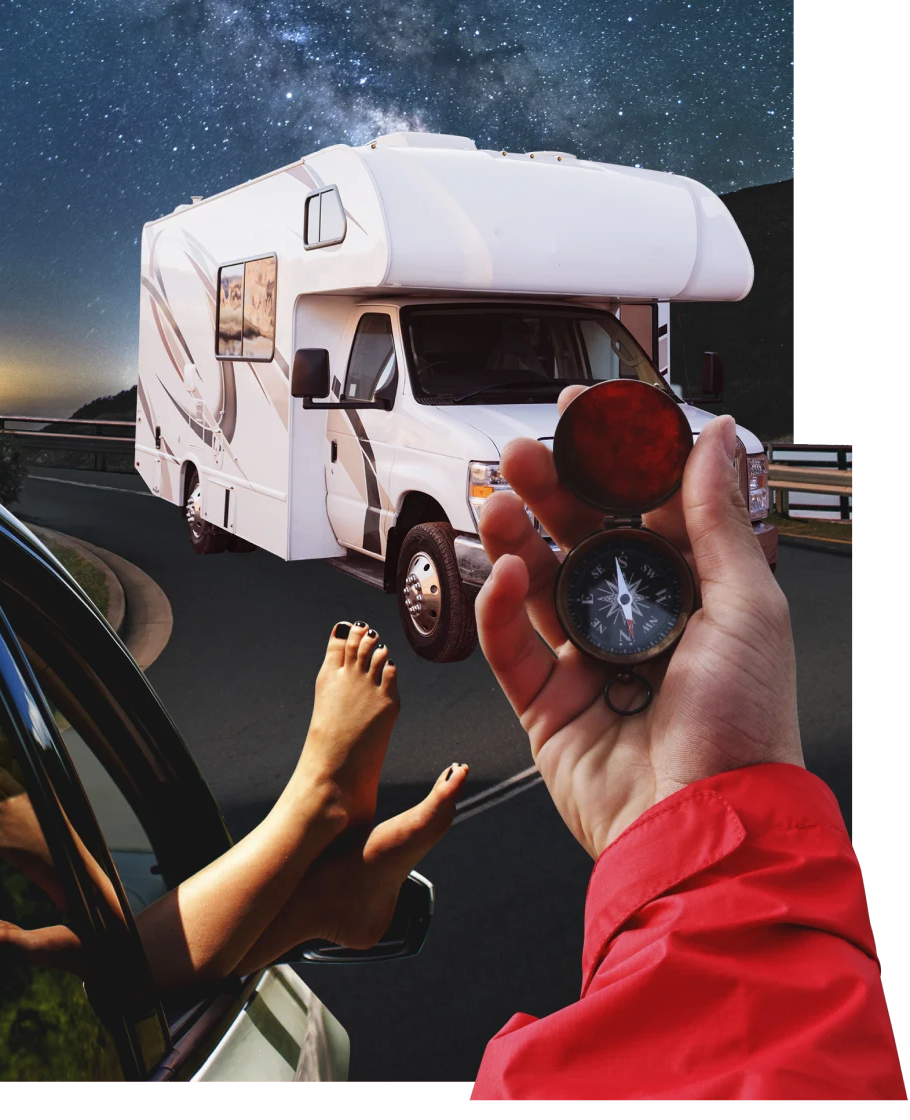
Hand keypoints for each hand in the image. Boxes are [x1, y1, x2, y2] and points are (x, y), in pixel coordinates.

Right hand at [475, 387, 802, 859]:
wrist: (702, 826)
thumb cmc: (744, 728)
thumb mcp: (745, 607)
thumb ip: (715, 517)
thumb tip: (715, 435)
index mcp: (690, 594)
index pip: (642, 510)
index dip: (613, 461)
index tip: (586, 416)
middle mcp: (635, 622)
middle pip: (579, 541)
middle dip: (549, 494)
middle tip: (522, 455)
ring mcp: (586, 661)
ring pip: (536, 585)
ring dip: (513, 541)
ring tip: (496, 505)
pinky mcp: (545, 702)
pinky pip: (510, 644)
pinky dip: (498, 609)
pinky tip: (502, 577)